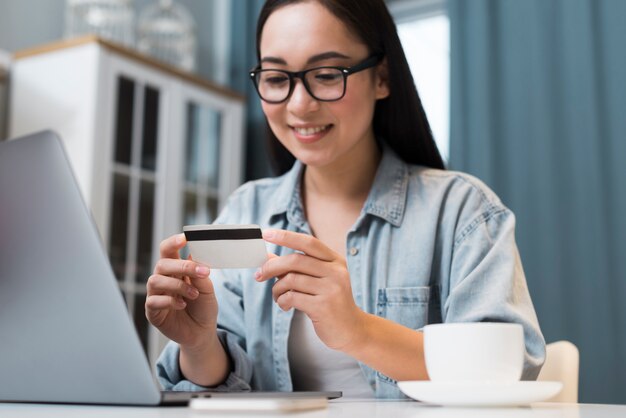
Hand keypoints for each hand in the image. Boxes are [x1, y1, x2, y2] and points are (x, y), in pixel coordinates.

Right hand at [145, 233, 218, 349]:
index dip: (173, 242)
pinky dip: (170, 301)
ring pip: (155, 280)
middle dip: (182, 266)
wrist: (202, 332)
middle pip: (162, 264)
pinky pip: (153, 300)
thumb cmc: (203, 307)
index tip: (185, 238)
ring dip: (178, 285)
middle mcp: (163, 279)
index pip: (168, 250)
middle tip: (202, 272)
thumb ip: (200, 273)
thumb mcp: (207, 288)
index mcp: (175, 269)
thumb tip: (194, 256)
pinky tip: (183, 305)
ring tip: (194, 294)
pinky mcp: (152, 311)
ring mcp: (155, 294)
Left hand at [256, 229, 367, 351]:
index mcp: (335, 261)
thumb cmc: (331, 303)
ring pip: (291, 279)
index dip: (286, 236)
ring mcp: (331, 288)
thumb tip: (268, 257)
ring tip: (278, 297)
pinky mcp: (323, 306)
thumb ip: (295, 268)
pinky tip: (285, 305)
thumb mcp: (317, 280)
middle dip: (272, 267)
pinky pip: (292, 297)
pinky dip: (282, 301)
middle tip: (259, 274)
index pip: (308, 242)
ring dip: (277, 289)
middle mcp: (336, 272)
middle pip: (295, 260)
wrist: (351, 330)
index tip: (266, 234)